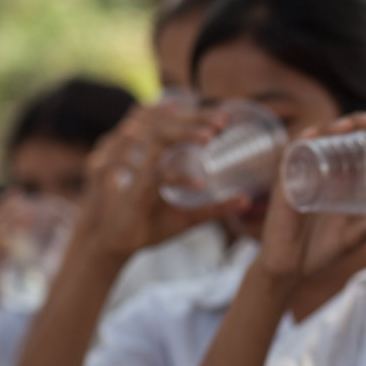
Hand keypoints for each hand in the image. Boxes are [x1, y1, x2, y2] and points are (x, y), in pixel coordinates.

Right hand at [76, 102, 244, 259]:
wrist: (116, 249)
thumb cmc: (150, 226)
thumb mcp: (189, 216)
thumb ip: (215, 207)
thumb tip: (248, 201)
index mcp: (153, 157)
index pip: (172, 124)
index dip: (196, 116)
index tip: (225, 117)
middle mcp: (141, 158)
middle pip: (165, 123)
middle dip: (194, 118)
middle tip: (222, 121)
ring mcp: (135, 172)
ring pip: (157, 140)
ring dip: (184, 134)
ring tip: (211, 137)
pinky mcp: (132, 193)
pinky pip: (154, 177)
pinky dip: (176, 176)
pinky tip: (199, 183)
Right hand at [256, 108, 365, 281]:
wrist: (289, 273)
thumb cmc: (316, 253)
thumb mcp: (349, 240)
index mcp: (331, 180)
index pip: (346, 144)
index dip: (362, 126)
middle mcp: (314, 173)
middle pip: (330, 136)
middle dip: (351, 121)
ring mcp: (297, 178)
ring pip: (309, 142)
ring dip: (328, 128)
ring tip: (349, 124)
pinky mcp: (282, 189)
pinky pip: (286, 161)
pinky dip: (298, 146)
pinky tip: (311, 136)